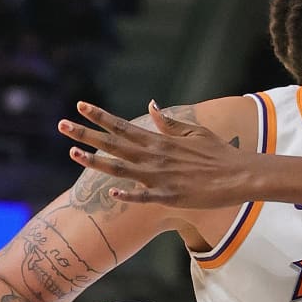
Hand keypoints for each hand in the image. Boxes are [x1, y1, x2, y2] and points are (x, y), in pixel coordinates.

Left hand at [59, 100, 254, 210]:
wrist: (240, 174)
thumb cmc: (218, 152)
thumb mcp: (194, 130)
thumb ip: (169, 122)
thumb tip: (152, 106)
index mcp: (159, 140)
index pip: (122, 125)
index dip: (99, 116)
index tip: (80, 106)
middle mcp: (155, 156)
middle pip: (113, 144)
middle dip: (86, 135)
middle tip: (62, 126)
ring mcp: (161, 177)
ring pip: (121, 168)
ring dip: (96, 161)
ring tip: (73, 153)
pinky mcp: (171, 196)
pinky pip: (146, 195)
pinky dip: (129, 193)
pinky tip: (112, 191)